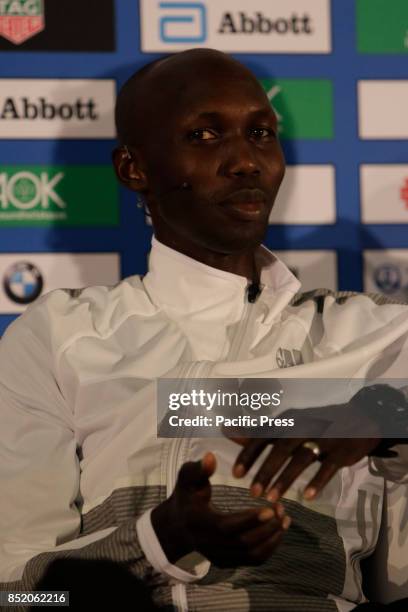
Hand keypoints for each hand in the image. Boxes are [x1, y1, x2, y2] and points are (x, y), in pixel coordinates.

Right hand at [151, 452, 289, 567]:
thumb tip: (211, 456)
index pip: (227, 527)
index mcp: (200, 523)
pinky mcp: (228, 562)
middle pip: (244, 543)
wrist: (178, 526)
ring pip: (252, 555)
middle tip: (281, 508)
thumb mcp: (187, 480)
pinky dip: (270, 548)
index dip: (250, 520)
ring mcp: (219, 557)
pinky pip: (253, 560)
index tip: (271, 508)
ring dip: (272, 538)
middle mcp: (209, 545)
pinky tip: (279, 530)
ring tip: (284, 518)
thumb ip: (198, 469)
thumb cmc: (186, 497)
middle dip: (267, 528)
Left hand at [227, 401, 383, 502]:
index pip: (263, 436)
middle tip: (251, 492)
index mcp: (288, 421)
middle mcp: (303, 427)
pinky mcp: (340, 451)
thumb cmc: (316, 425)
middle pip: (280, 449)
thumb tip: (227, 430)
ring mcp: (323, 439)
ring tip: (272, 499)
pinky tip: (306, 497)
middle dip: (265, 471)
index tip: (236, 474)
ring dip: (285, 479)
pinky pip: (328, 468)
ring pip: (301, 459)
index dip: (249, 454)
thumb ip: (258, 432)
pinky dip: (317, 482)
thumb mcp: (288, 426)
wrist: (359, 419)